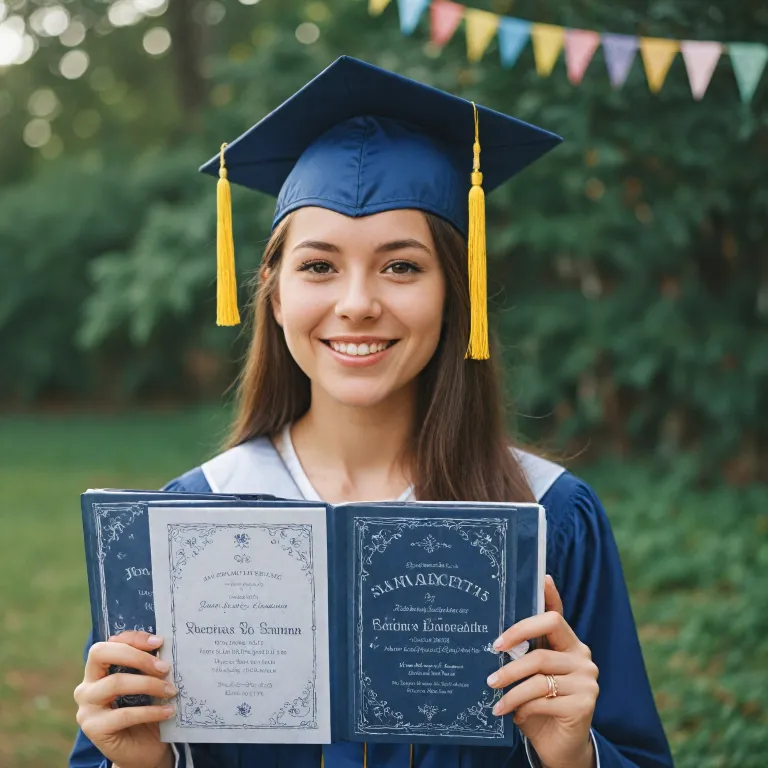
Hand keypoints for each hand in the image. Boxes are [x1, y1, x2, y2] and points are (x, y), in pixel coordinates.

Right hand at [74, 631, 176, 767]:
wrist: (143, 750)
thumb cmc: (146, 710)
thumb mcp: (148, 683)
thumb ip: (150, 666)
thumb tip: (166, 646)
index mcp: (98, 670)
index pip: (110, 643)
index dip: (134, 638)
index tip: (159, 642)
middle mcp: (86, 686)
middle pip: (102, 654)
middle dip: (137, 656)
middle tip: (165, 667)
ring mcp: (86, 708)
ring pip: (115, 683)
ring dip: (148, 684)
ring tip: (171, 690)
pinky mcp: (93, 729)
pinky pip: (124, 714)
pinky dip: (150, 711)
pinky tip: (168, 711)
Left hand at [487, 576, 597, 767]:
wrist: (561, 747)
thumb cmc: (539, 706)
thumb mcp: (530, 677)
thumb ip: (523, 655)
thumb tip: (495, 640)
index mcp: (569, 645)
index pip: (557, 615)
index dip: (550, 595)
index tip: (541, 579)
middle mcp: (583, 657)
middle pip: (543, 643)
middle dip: (513, 650)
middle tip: (491, 659)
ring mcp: (587, 681)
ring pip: (538, 674)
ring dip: (510, 687)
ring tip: (493, 694)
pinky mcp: (585, 705)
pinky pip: (542, 699)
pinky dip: (520, 706)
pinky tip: (511, 714)